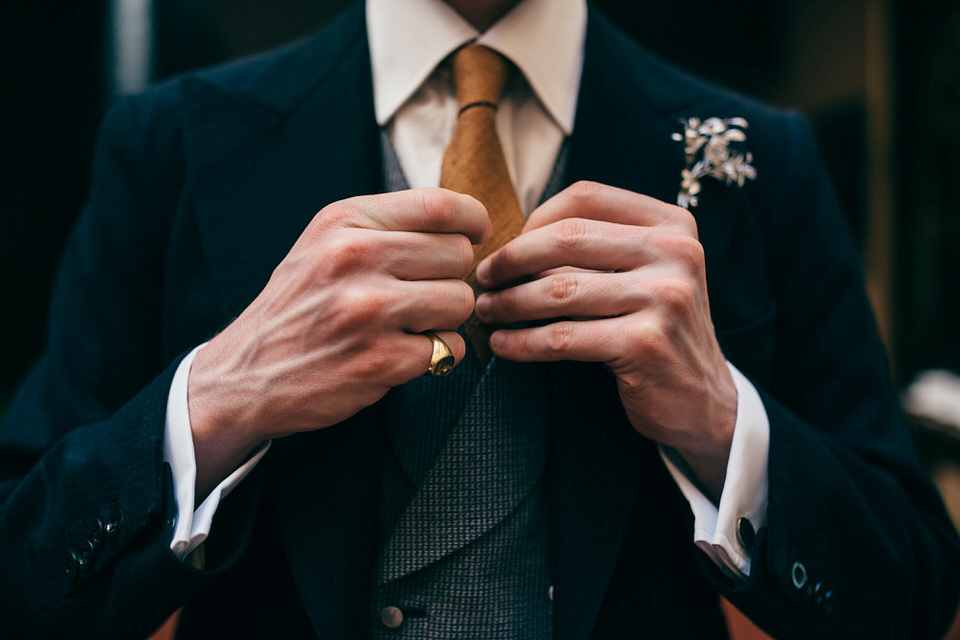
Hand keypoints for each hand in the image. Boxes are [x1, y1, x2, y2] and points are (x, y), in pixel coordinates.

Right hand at [188, 188, 490, 496]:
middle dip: (450, 277)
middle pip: (458, 255)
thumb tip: (465, 219)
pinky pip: (449, 348)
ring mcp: (368, 311)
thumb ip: (386, 225)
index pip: (440, 205)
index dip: (472, 219)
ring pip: (460, 302)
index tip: (476, 234)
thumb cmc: (300, 304)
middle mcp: (355, 258)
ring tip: (410, 325)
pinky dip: (436, 355)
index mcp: (345, 221)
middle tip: (422, 293)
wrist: (245, 373)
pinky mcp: (379, 360)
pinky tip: (402, 354)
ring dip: (446, 318)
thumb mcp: (326, 243)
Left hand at [474, 181, 736, 497]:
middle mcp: (674, 252)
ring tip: (486, 312)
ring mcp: (664, 297)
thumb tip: (514, 238)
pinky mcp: (645, 344)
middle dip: (512, 259)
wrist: (703, 400)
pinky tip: (503, 345)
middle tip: (483, 279)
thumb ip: (600, 246)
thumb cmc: (655, 329)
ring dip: (510, 302)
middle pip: (566, 238)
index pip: (585, 198)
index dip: (534, 219)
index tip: (508, 248)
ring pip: (558, 290)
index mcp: (672, 224)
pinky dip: (523, 342)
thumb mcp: (646, 273)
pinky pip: (563, 337)